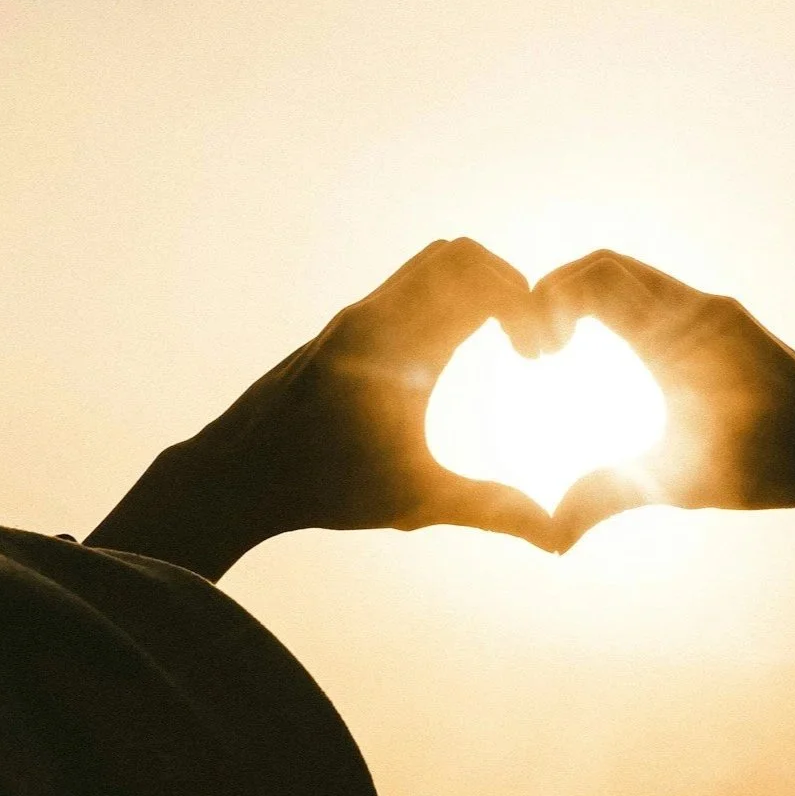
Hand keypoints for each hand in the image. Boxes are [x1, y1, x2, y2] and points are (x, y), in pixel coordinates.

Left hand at [88, 239, 557, 576]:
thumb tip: (558, 539)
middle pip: (460, 256)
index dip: (528, 306)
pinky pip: (406, 286)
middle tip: (527, 339)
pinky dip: (444, 298)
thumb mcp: (415, 501)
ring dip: (475, 287)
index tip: (540, 355)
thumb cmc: (322, 489)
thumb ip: (490, 509)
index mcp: (400, 347)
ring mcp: (355, 316)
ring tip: (499, 341)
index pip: (481, 283)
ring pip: (430, 264)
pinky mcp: (343, 327)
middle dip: (509, 284)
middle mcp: (376, 316)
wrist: (236, 475)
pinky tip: (451, 357)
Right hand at [533, 250, 794, 548]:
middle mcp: (696, 308)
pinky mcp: (725, 324)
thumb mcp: (684, 483)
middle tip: (539, 348)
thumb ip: (611, 495)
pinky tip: (607, 358)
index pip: (596, 278)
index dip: (549, 298)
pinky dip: (618, 310)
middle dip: (557, 293)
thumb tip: (552, 534)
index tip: (538, 352)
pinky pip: (657, 296)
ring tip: (561, 349)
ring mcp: (713, 311)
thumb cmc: (777, 463)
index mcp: (679, 334)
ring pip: (632, 277)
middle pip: (605, 266)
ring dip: (587, 299)